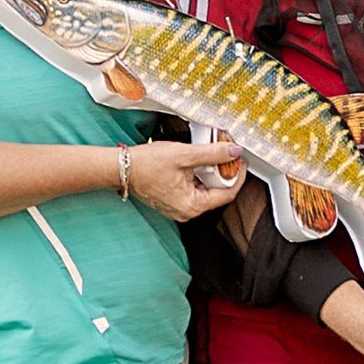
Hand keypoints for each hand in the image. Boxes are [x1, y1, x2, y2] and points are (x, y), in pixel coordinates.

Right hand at [120, 138, 245, 221]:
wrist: (122, 168)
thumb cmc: (148, 164)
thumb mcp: (185, 155)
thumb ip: (213, 153)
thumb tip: (235, 151)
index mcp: (193, 206)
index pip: (228, 194)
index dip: (238, 175)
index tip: (242, 160)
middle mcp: (187, 212)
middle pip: (217, 192)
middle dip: (223, 171)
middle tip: (225, 151)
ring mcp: (179, 207)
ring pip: (205, 189)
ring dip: (210, 172)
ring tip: (210, 153)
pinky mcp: (173, 200)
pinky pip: (193, 189)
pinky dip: (198, 175)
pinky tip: (196, 161)